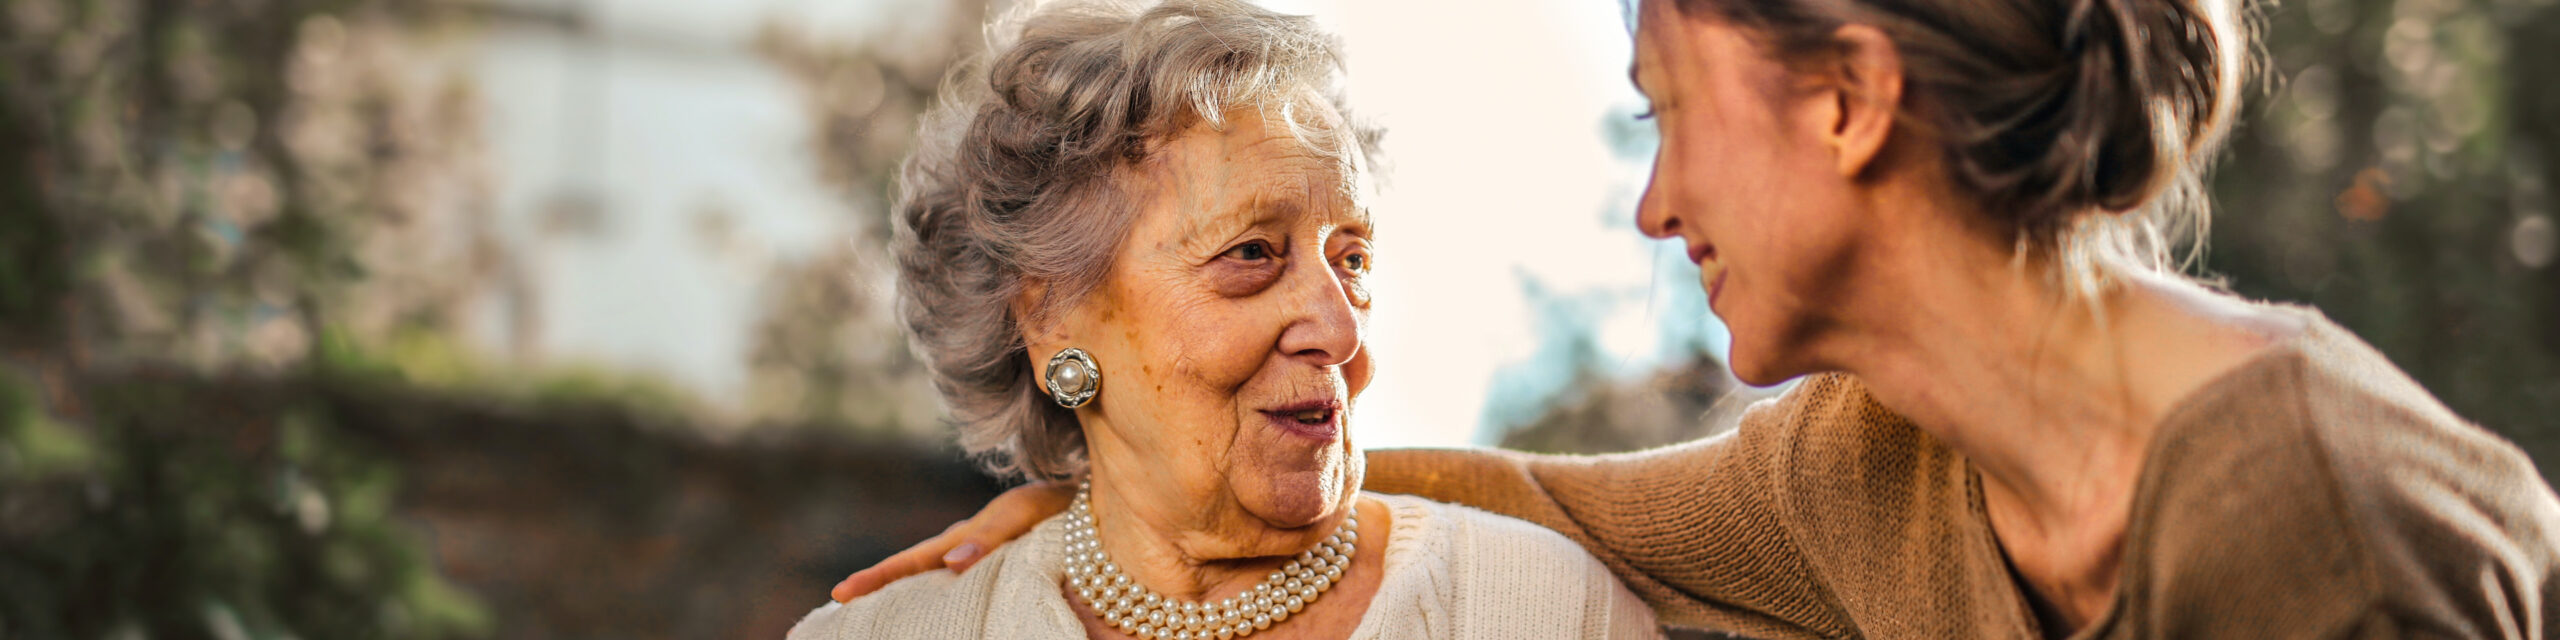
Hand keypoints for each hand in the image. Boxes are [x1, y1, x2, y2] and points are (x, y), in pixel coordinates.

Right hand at [830, 480, 1074, 601]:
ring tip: (878, 621)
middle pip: (915, 575)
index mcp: (965, 537)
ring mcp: (983, 565)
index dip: (877, 577)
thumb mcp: (1024, 511)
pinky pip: (969, 595)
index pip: (913, 561)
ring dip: (909, 602)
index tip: (841, 594)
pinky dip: (949, 608)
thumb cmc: (1059, 504)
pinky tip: (942, 624)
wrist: (1098, 505)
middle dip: (879, 591)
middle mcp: (968, 553)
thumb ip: (989, 534)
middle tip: (841, 606)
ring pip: (938, 587)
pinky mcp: (1006, 576)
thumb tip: (950, 563)